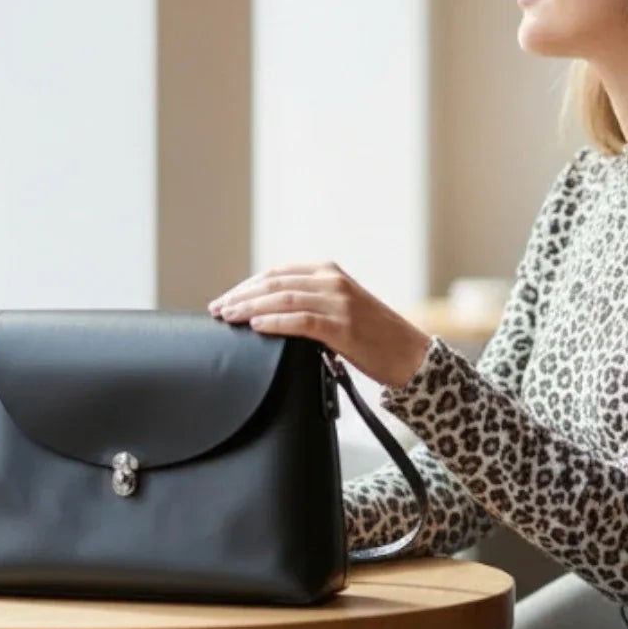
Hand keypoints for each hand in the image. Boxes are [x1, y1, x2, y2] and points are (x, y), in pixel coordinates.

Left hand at [208, 261, 431, 389]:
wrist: (410, 355)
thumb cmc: (374, 337)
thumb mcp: (341, 309)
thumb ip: (311, 304)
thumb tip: (269, 314)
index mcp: (330, 273)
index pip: (278, 273)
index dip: (248, 285)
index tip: (226, 298)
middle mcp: (333, 281)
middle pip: (274, 283)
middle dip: (241, 296)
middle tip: (217, 309)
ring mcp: (339, 302)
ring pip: (282, 299)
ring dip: (249, 308)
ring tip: (227, 317)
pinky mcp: (343, 326)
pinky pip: (300, 321)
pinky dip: (274, 322)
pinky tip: (255, 327)